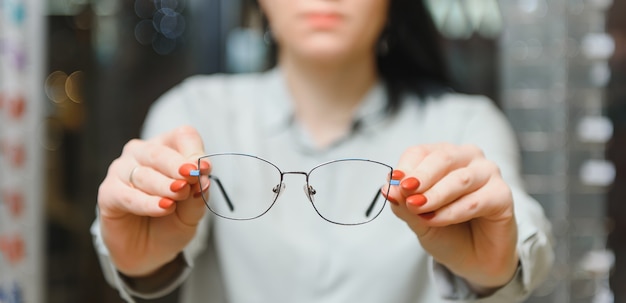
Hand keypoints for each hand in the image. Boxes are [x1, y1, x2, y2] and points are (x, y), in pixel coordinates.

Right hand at [97, 126, 209, 276]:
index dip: (195, 151)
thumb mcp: (192, 213)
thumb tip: (203, 180)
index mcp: (168, 149)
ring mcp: (121, 171)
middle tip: (190, 179)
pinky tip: (163, 207)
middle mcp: (142, 154)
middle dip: (178, 166)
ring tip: (177, 199)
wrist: (149, 253)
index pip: (182, 137)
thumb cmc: (171, 223)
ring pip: (144, 173)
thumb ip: (197, 196)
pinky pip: (127, 195)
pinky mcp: (108, 192)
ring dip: (164, 186)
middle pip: (160, 152)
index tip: (205, 168)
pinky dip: (147, 202)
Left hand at [383, 144, 518, 290]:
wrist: (473, 260)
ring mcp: (487, 174)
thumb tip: (389, 188)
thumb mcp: (418, 220)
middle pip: (442, 158)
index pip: (420, 152)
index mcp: (442, 157)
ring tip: (419, 210)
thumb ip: (404, 204)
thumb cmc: (446, 233)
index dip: (406, 167)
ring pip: (459, 179)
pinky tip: (436, 220)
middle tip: (407, 194)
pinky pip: (475, 201)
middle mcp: (467, 158)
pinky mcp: (502, 195)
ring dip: (436, 196)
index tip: (395, 184)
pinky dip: (452, 212)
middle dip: (421, 177)